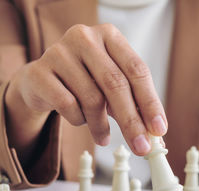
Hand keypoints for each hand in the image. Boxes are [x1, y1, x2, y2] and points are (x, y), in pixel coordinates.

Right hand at [6, 24, 166, 155]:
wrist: (42, 81)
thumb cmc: (84, 82)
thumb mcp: (112, 88)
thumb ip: (134, 105)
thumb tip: (156, 136)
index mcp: (109, 35)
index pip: (137, 70)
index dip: (150, 102)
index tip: (159, 130)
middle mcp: (84, 37)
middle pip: (115, 84)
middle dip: (131, 121)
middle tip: (140, 147)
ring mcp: (59, 52)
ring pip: (92, 98)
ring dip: (101, 125)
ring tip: (102, 135)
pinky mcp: (39, 72)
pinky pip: (67, 105)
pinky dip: (78, 120)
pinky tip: (80, 120)